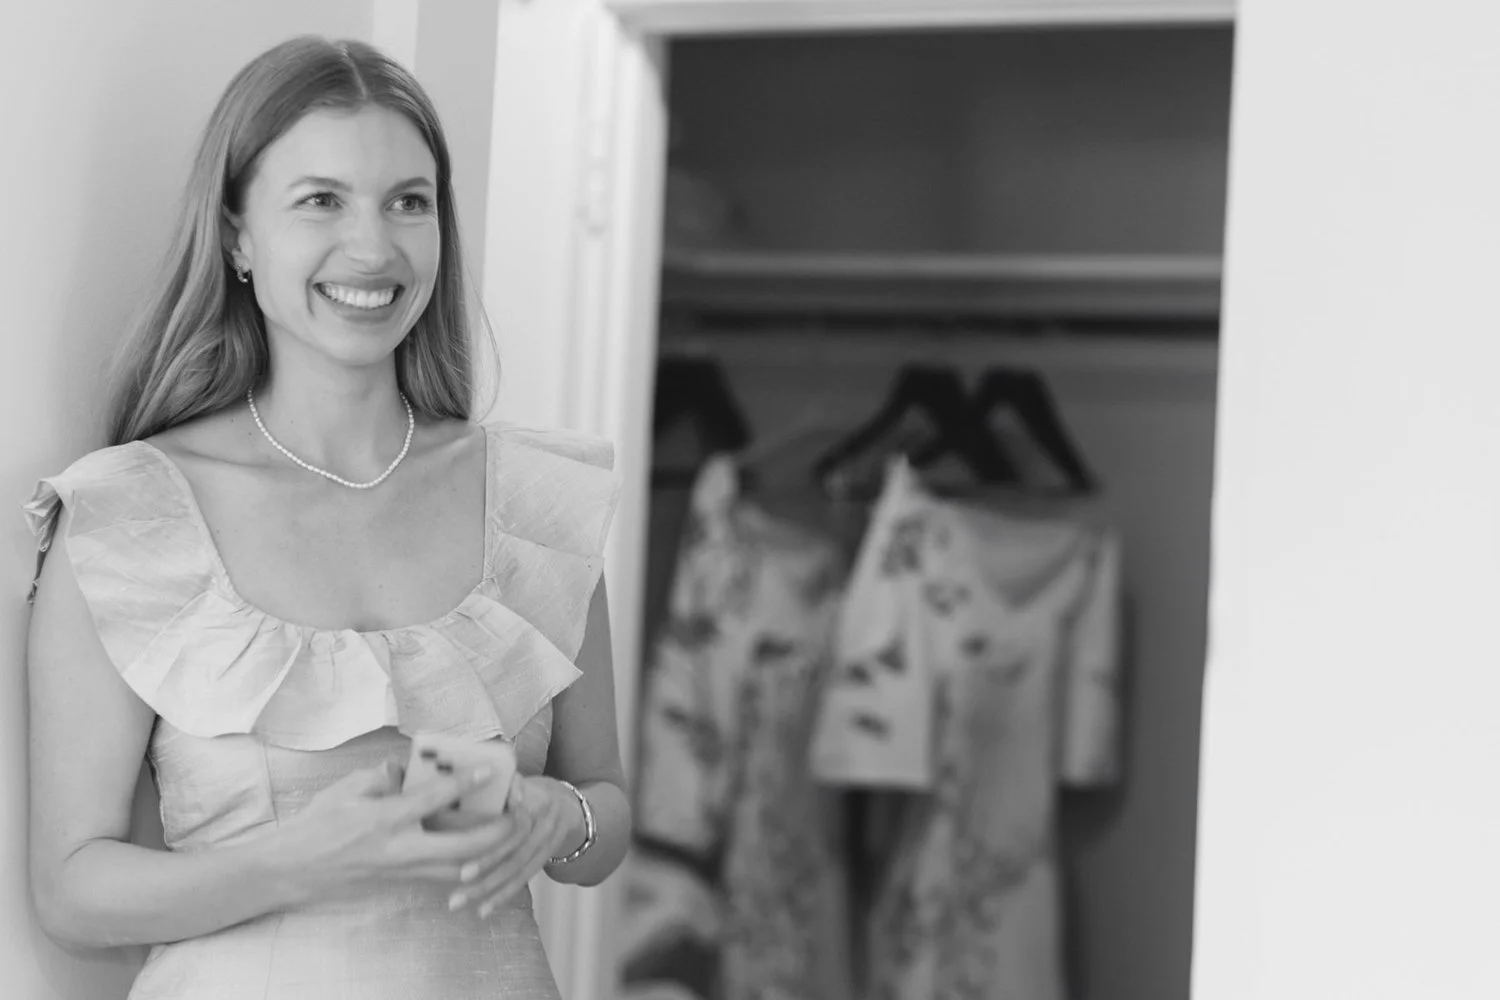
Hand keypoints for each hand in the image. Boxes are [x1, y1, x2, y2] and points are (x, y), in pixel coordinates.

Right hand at [273, 760, 513, 903]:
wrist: (291, 870)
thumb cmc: (317, 824)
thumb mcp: (347, 789)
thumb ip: (384, 776)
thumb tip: (411, 767)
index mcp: (384, 819)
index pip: (432, 800)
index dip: (463, 783)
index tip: (487, 770)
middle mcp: (398, 850)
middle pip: (460, 849)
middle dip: (494, 833)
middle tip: (515, 813)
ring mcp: (401, 872)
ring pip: (457, 872)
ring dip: (487, 855)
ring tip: (507, 833)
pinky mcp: (400, 884)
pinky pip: (442, 879)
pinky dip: (465, 868)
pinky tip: (481, 852)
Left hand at [448, 775, 582, 917]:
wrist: (567, 805)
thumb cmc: (528, 790)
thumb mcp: (518, 780)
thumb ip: (502, 786)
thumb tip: (465, 790)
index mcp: (537, 801)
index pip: (516, 827)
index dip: (493, 849)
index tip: (464, 866)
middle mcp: (547, 824)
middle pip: (515, 853)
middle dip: (486, 869)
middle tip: (456, 886)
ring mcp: (549, 842)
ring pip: (519, 869)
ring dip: (490, 890)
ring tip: (458, 902)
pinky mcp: (545, 858)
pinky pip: (524, 878)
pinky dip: (503, 895)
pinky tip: (483, 910)